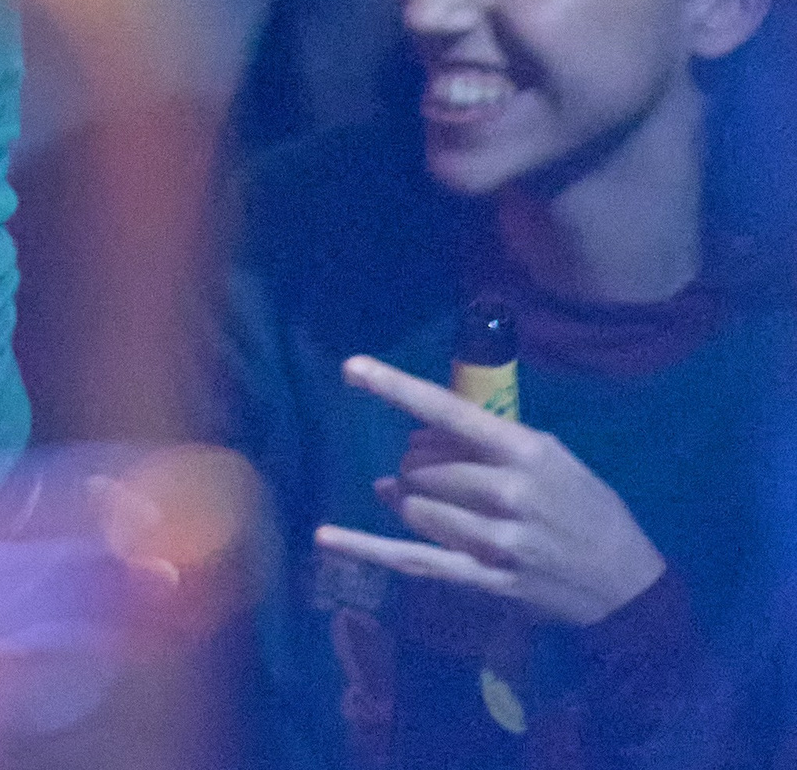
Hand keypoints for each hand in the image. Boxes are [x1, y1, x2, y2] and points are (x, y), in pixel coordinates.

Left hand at [317, 354, 667, 627]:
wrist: (627, 585)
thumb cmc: (586, 507)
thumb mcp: (551, 456)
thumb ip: (489, 441)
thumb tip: (420, 434)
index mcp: (523, 452)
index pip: (447, 411)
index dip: (395, 387)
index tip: (351, 367)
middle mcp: (505, 493)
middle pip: (421, 465)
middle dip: (415, 462)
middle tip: (436, 468)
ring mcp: (494, 542)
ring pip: (413, 506)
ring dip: (408, 498)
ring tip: (424, 496)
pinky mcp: (485, 581)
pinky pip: (413, 560)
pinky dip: (364, 548)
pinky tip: (325, 538)